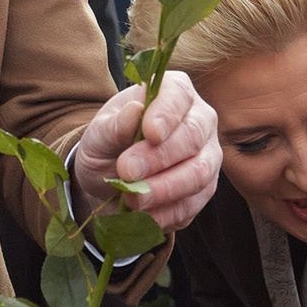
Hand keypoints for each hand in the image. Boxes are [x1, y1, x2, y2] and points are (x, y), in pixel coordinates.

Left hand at [71, 71, 220, 231]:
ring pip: (199, 173)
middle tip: (126, 171)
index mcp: (174, 93)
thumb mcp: (99, 134)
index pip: (178, 96)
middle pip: (193, 137)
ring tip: (132, 199)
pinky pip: (193, 204)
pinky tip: (143, 214)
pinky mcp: (205, 190)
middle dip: (160, 158)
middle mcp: (199, 120)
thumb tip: (133, 112)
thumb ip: (114, 125)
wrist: (111, 178)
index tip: (150, 133)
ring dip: (164, 189)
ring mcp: (207, 156)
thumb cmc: (108, 144)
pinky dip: (166, 213)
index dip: (167, 114)